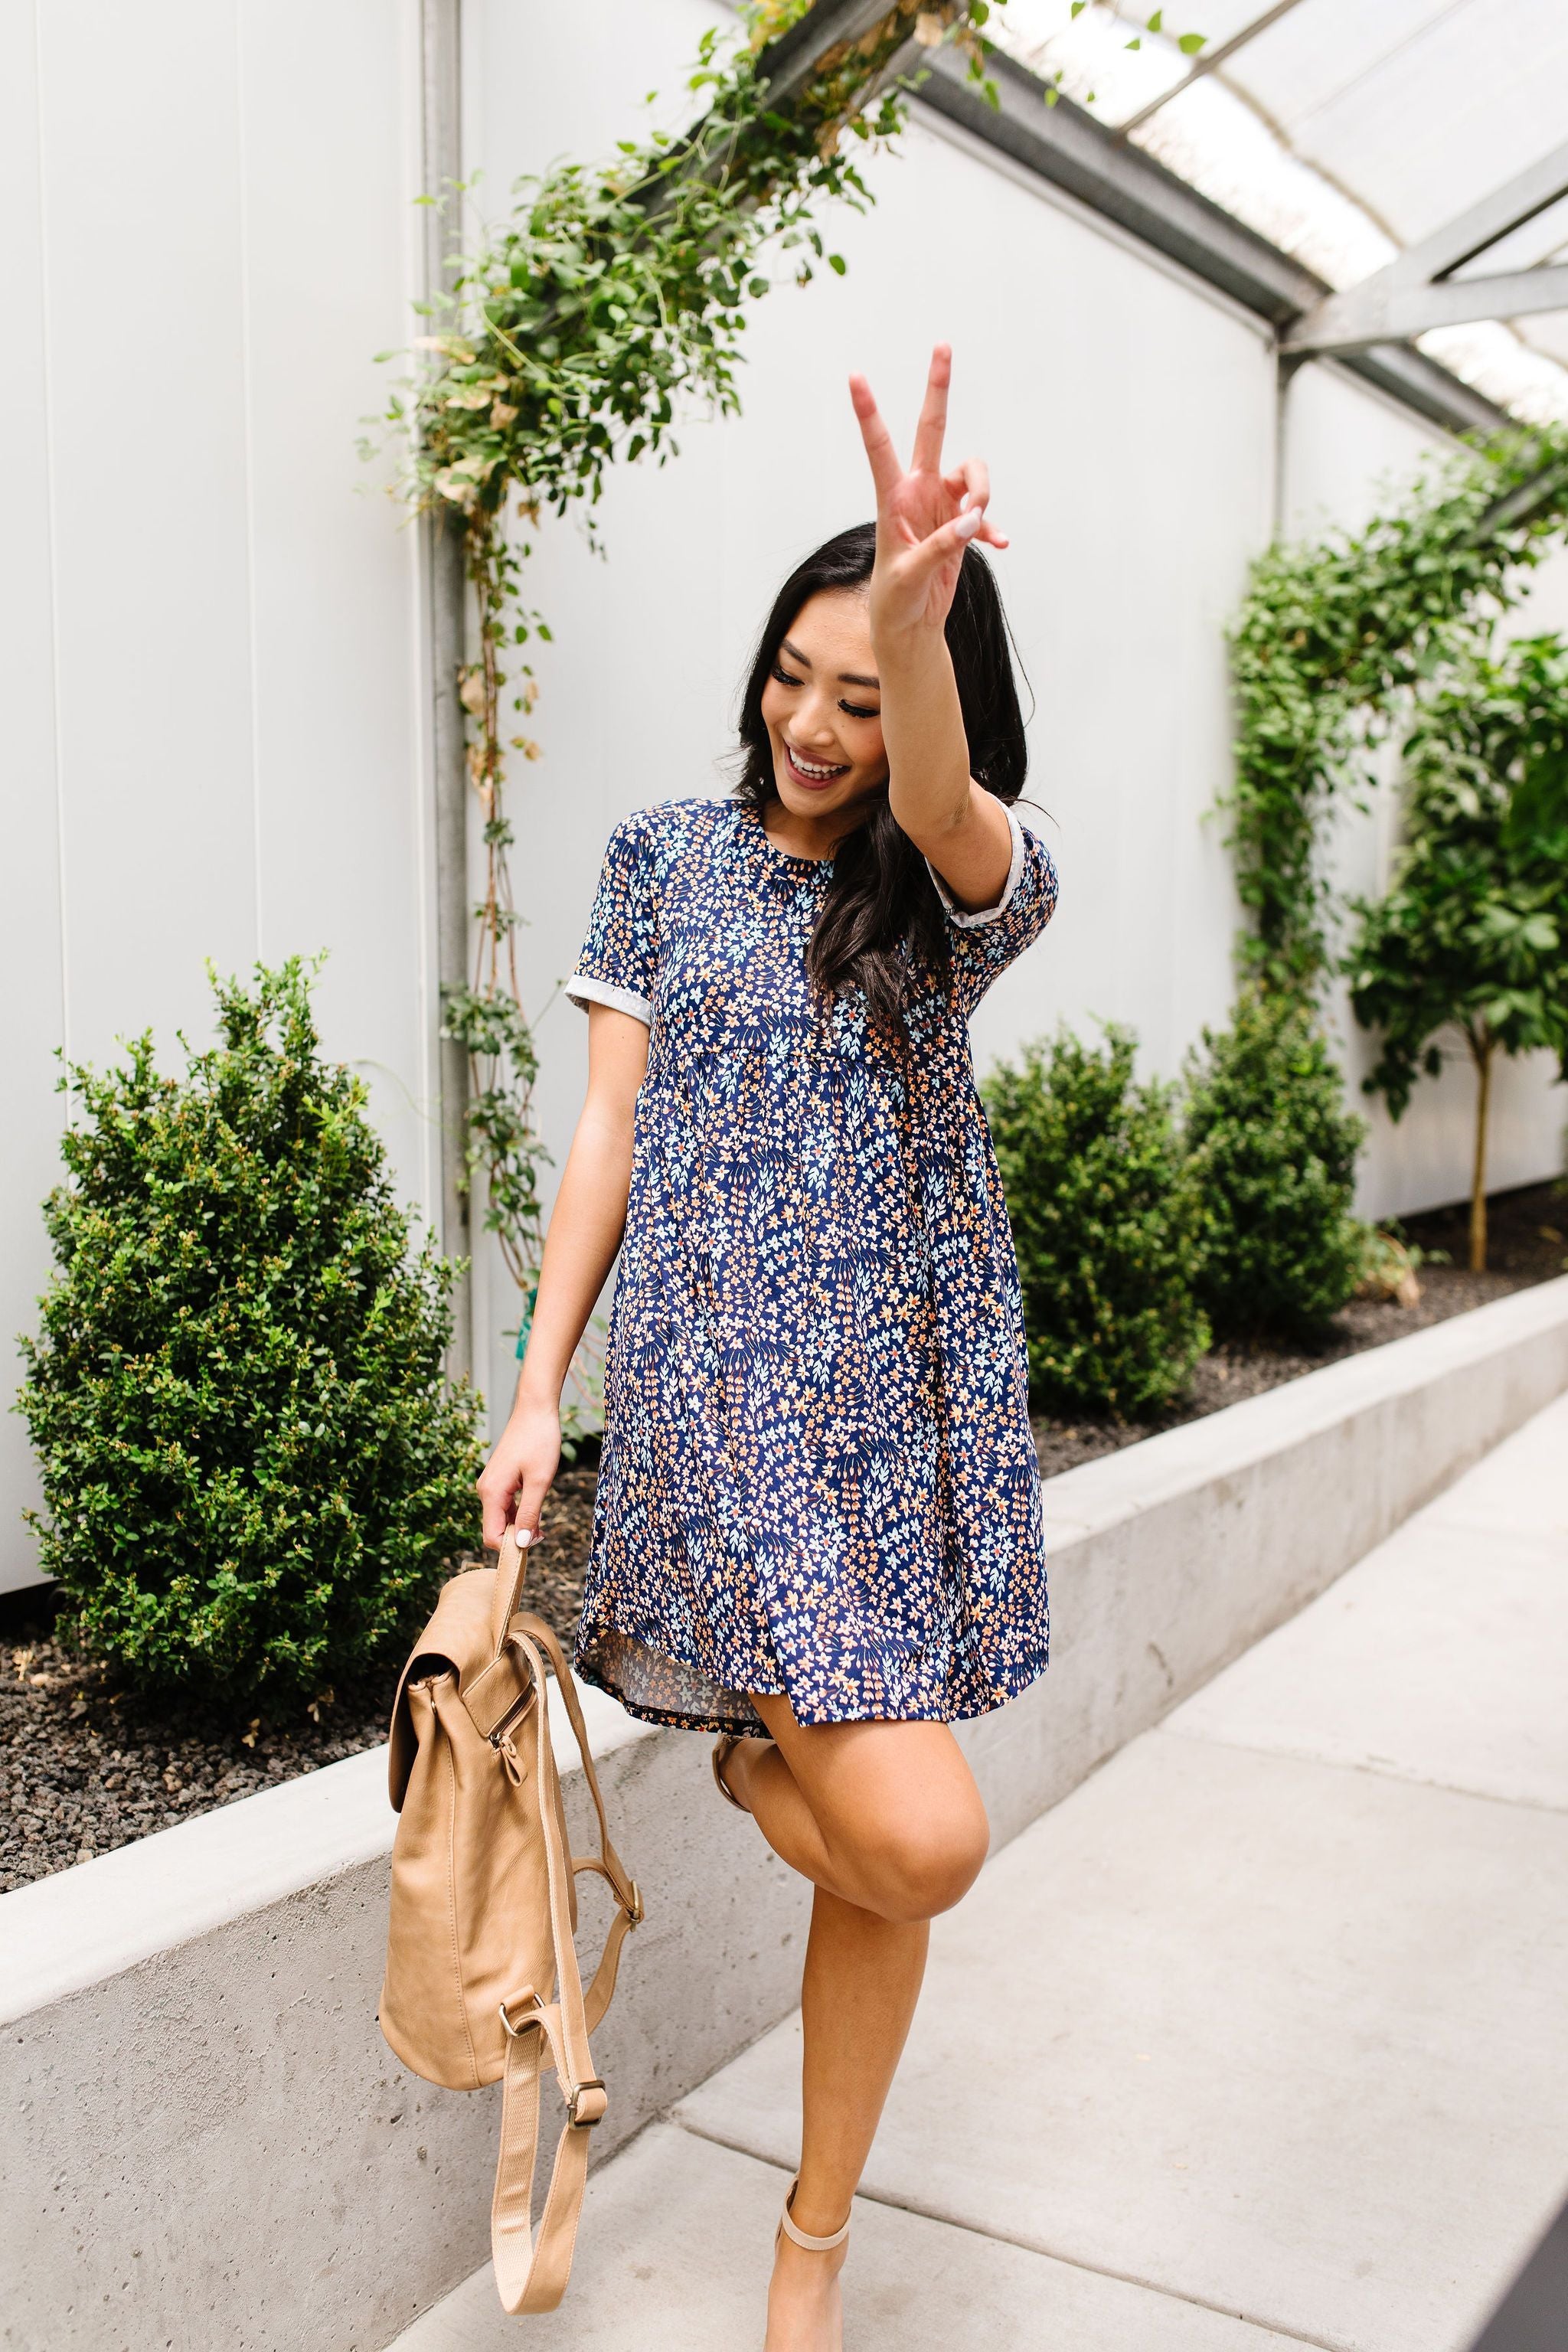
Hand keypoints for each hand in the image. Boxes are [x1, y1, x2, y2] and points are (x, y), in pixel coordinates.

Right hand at [477, 1396, 560, 1551]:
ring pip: (501, 1519)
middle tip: (543, 1533)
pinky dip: (518, 1513)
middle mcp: (485, 1490)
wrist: (536, 1410)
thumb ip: (528, 1513)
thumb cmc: (540, 1441)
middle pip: (495, 1529)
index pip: (492, 1537)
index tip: (535, 1544)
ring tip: (542, 1523)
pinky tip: (535, 1510)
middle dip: (517, 1537)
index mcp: (491, 1492)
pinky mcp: (498, 1480)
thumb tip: (520, 1543)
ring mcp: (490, 1485)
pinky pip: (504, 1506)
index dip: (512, 1546)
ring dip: (519, 1525)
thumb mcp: (539, 1481)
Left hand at [849, 343, 1007, 641]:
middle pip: (932, 427)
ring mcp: (941, 502)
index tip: (854, 377)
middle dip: (938, 387)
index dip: (868, 412)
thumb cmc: (896, 600)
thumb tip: (972, 520)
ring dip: (984, 493)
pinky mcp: (961, 522)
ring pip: (974, 470)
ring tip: (978, 527)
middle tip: (942, 344)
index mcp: (893, 498)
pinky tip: (999, 545)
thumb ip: (941, 545)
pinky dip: (993, 527)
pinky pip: (986, 513)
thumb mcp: (911, 575)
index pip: (880, 447)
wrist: (910, 624)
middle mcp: (917, 489)